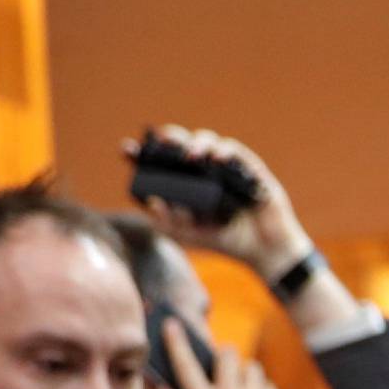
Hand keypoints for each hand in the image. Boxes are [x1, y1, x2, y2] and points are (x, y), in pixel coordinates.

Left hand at [124, 125, 307, 280]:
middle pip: (182, 144)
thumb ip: (170, 222)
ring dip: (196, 144)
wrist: (263, 250)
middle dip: (169, 139)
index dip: (143, 153)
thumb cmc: (227, 239)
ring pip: (206, 141)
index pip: (162, 162)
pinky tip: (215, 159)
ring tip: (190, 156)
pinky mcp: (246, 166)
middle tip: (158, 141)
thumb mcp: (192, 236)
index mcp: (187, 183)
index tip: (125, 149)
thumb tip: (151, 203)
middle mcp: (203, 170)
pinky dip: (222, 151)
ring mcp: (225, 166)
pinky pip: (232, 150)